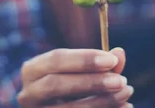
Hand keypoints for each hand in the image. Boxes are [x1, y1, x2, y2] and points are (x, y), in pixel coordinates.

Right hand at [17, 47, 132, 106]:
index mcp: (33, 70)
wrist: (55, 106)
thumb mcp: (81, 70)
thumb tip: (119, 53)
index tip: (112, 61)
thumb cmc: (71, 84)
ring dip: (102, 102)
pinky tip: (125, 107)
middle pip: (56, 85)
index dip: (84, 59)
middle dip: (91, 82)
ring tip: (126, 92)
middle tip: (120, 81)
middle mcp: (28, 94)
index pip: (56, 60)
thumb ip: (101, 63)